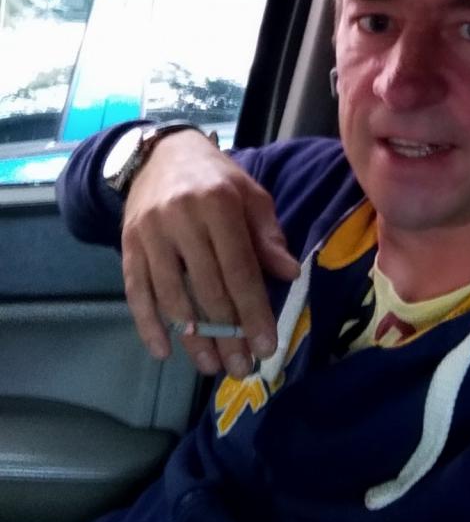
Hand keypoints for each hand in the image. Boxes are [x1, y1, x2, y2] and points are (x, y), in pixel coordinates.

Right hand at [120, 129, 300, 377]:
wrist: (162, 154)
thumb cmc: (216, 178)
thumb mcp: (251, 195)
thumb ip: (268, 236)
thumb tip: (289, 275)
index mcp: (219, 204)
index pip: (239, 269)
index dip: (254, 312)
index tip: (266, 346)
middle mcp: (182, 219)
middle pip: (207, 289)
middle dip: (227, 334)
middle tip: (242, 367)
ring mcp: (150, 234)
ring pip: (172, 297)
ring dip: (192, 338)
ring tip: (211, 366)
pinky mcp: (128, 246)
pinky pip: (136, 292)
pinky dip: (148, 325)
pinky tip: (164, 352)